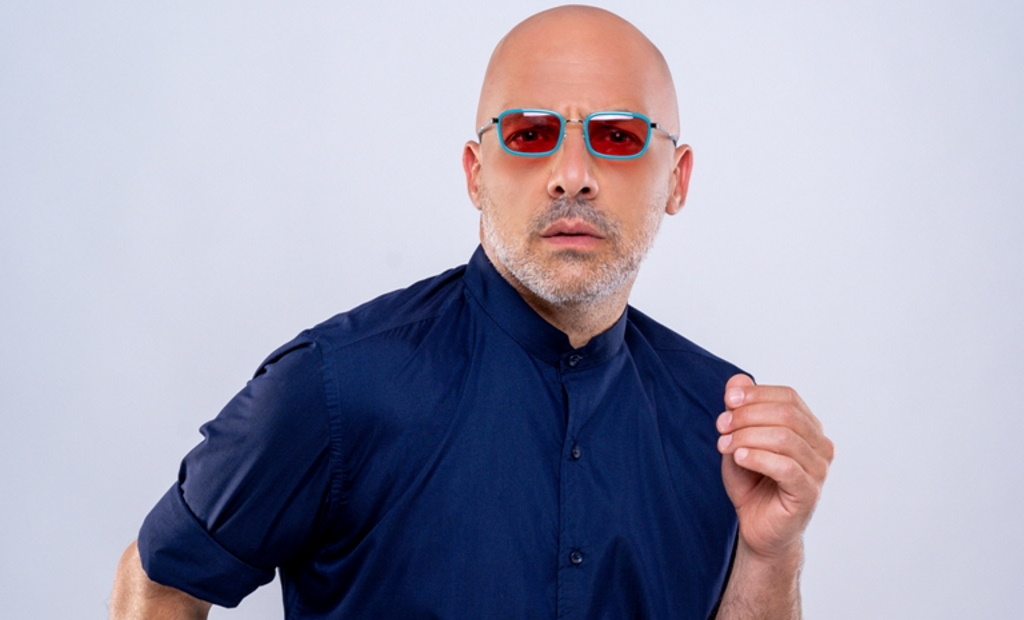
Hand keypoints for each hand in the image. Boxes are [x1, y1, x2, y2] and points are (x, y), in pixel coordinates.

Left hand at [716, 374, 833, 560]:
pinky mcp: (808, 492)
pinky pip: (785, 467)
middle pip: (786, 414)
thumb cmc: (752, 483)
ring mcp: (818, 470)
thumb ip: (740, 411)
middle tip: (721, 425)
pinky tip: (739, 457)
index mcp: (808, 428)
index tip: (728, 401)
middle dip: (747, 415)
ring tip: (724, 444)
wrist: (757, 527)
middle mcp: (820, 446)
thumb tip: (737, 381)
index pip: (788, 397)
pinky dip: (757, 457)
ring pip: (784, 438)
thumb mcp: (739, 439)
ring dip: (747, 436)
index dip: (757, 394)